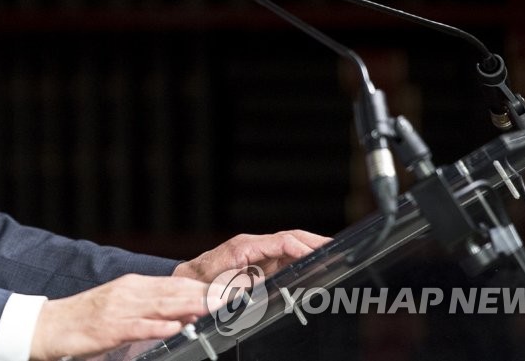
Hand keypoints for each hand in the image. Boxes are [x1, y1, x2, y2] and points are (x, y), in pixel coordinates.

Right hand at [29, 273, 219, 360]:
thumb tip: (185, 313)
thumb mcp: (122, 307)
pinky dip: (157, 327)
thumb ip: (152, 308)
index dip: (203, 287)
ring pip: (160, 306)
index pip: (176, 284)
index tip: (228, 291)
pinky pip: (138, 327)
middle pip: (174, 292)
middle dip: (204, 295)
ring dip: (188, 306)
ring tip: (212, 308)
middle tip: (231, 298)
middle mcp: (130, 292)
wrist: (50, 325)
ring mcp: (119, 309)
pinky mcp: (109, 328)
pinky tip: (174, 328)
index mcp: (134, 286)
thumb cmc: (87, 319)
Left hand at [172, 230, 330, 282]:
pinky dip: (302, 258)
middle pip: (290, 238)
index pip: (282, 241)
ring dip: (311, 248)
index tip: (321, 252)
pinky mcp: (259, 261)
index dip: (303, 246)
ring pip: (290, 246)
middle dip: (315, 242)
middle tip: (339, 249)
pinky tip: (316, 265)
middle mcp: (253, 245)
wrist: (185, 280)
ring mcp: (257, 252)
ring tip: (335, 255)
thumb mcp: (219, 286)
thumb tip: (263, 284)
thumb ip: (241, 285)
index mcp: (245, 247)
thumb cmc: (199, 283)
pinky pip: (284, 257)